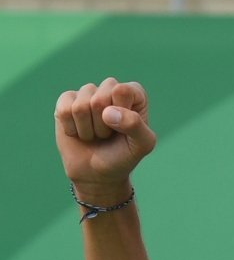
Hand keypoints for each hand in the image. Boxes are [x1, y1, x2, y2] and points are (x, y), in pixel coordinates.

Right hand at [55, 78, 155, 199]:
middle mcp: (110, 87)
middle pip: (99, 99)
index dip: (121, 115)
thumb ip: (136, 126)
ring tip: (96, 134)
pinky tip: (79, 132)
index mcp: (133, 93)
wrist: (98, 172)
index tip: (125, 129)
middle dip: (103, 126)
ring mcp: (87, 92)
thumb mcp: (142, 145)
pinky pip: (64, 110)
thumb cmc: (124, 155)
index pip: (122, 91)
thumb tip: (107, 112)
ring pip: (81, 106)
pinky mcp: (66, 100)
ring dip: (88, 129)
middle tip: (108, 134)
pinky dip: (72, 129)